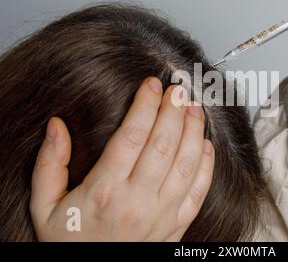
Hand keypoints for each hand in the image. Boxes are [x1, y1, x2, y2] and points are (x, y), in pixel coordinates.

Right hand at [30, 78, 213, 240]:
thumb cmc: (69, 240)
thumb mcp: (44, 205)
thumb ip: (49, 164)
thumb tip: (57, 125)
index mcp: (104, 190)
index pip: (132, 136)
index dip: (145, 105)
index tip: (152, 84)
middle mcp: (137, 201)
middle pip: (164, 144)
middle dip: (174, 111)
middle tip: (178, 89)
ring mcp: (162, 214)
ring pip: (187, 164)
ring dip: (194, 131)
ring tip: (194, 108)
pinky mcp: (177, 225)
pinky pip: (199, 191)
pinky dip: (207, 165)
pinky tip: (206, 144)